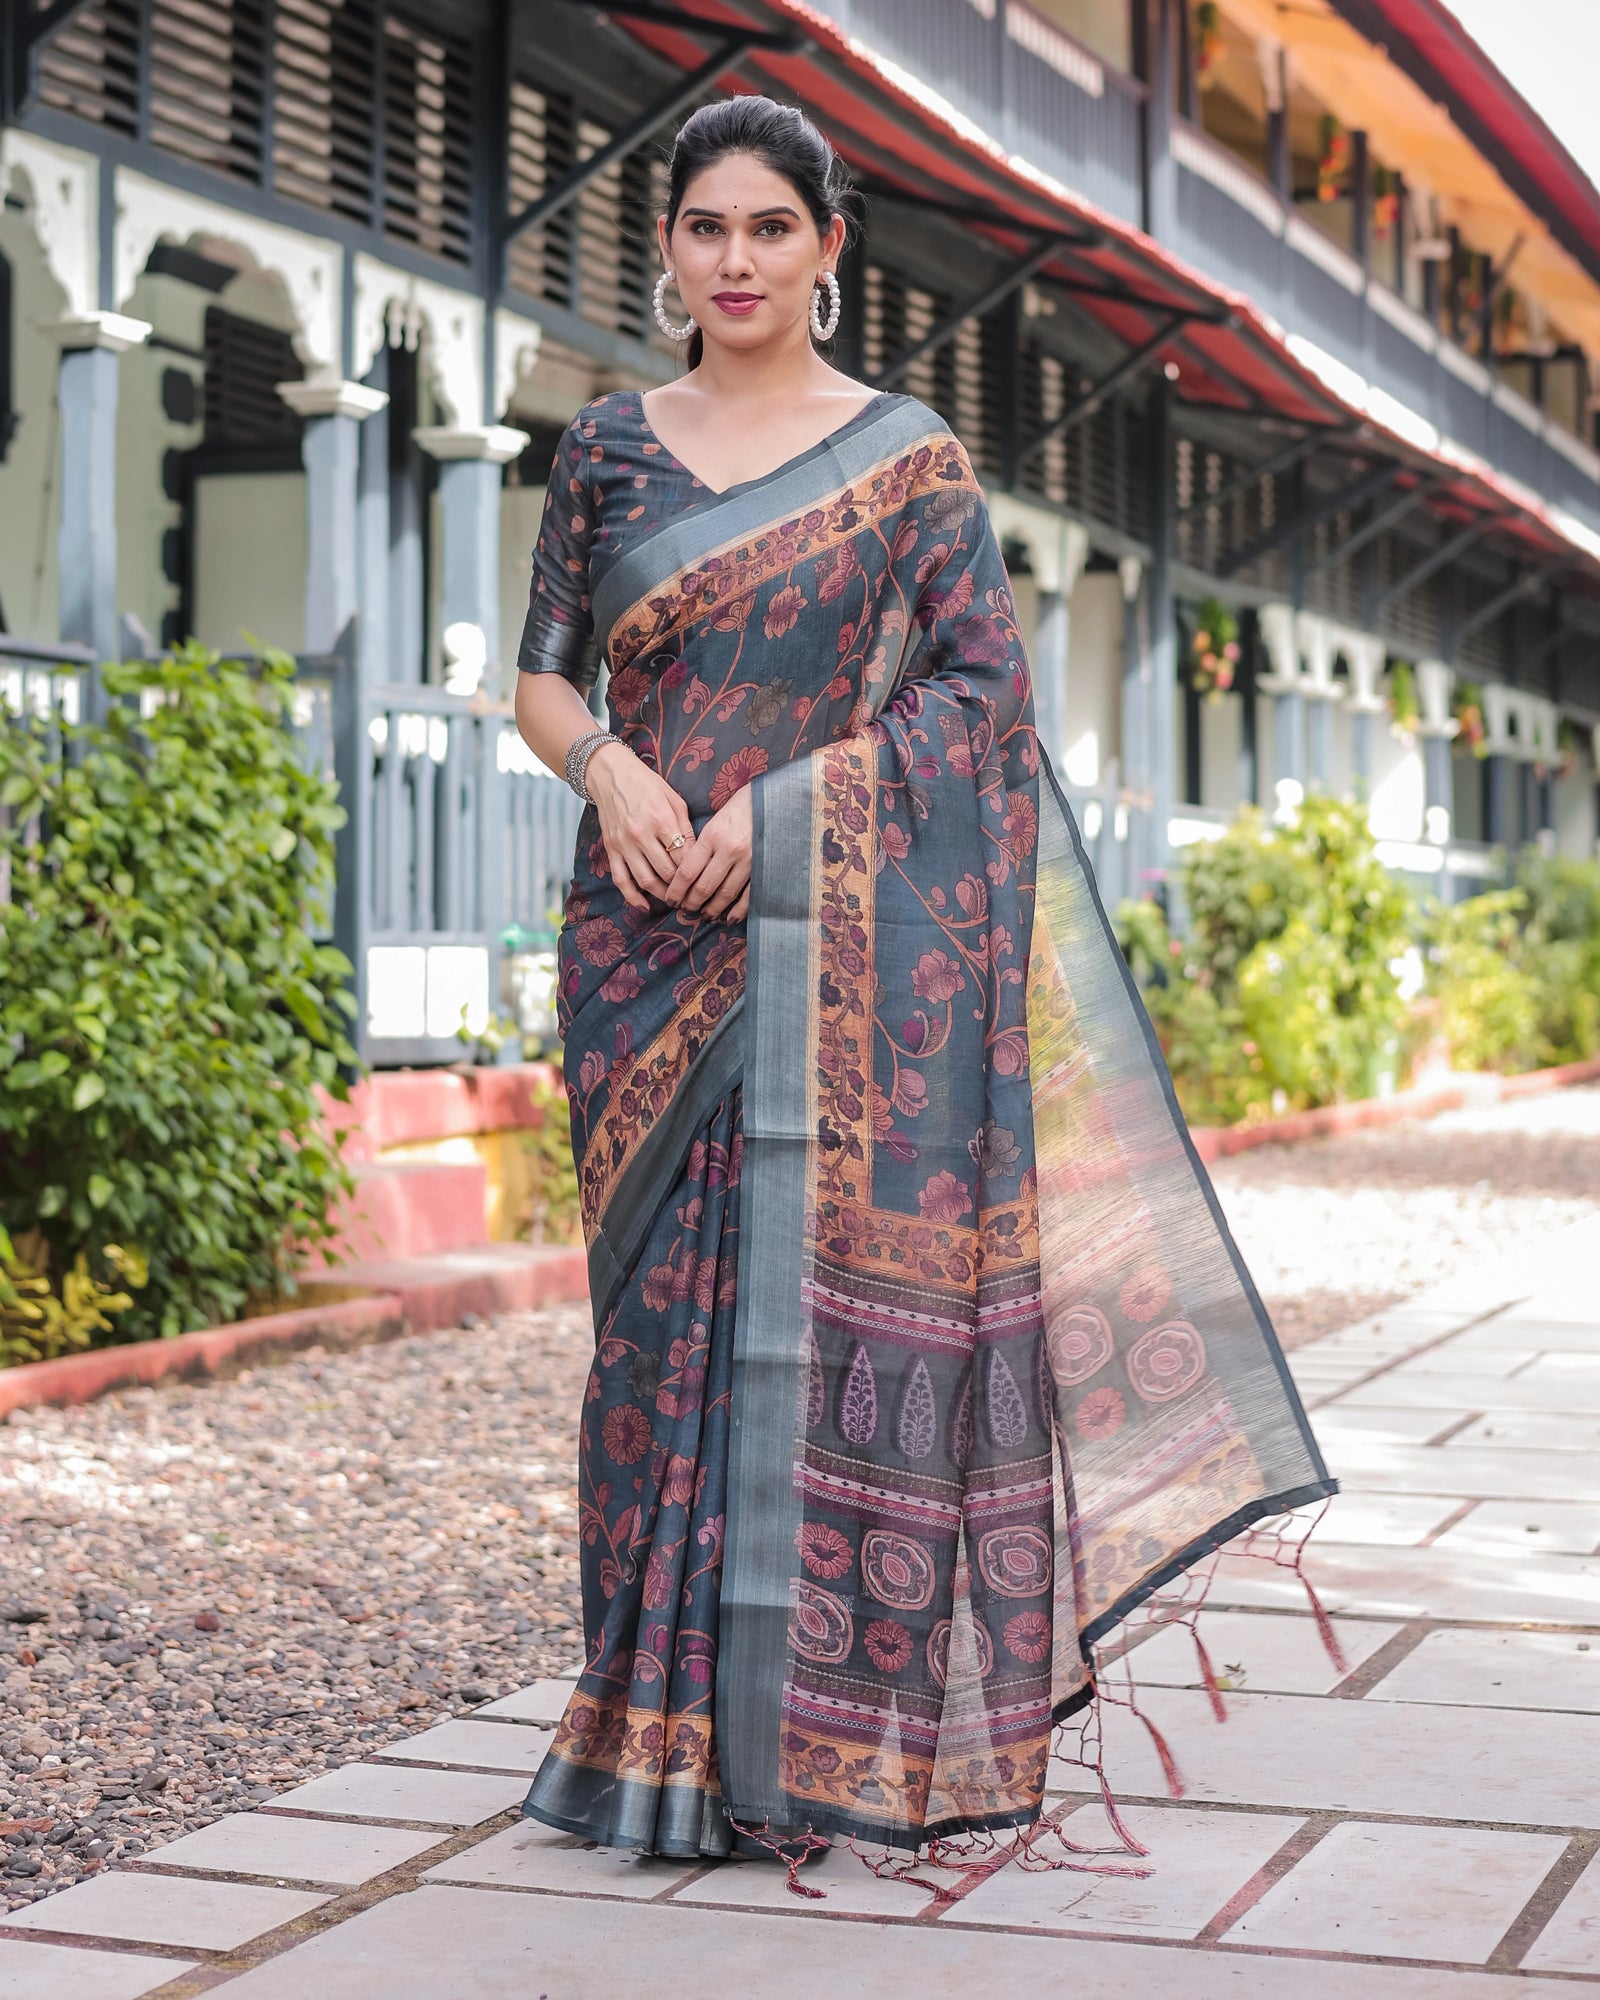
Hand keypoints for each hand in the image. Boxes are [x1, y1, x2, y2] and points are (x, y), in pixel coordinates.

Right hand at [585, 741, 694, 912]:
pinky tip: (644, 906)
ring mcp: (624, 844)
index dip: (696, 872)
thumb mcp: (674, 799)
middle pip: (666, 872)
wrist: (611, 775)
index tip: (704, 880)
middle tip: (694, 896)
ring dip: (662, 895)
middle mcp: (641, 834)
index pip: (683, 856)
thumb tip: (697, 855)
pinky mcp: (611, 849)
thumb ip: (686, 828)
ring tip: (675, 901)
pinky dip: (632, 897)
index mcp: (661, 819)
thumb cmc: (647, 784)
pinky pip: (621, 879)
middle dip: (682, 888)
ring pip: (646, 881)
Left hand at [668, 783, 751, 921]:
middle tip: (685, 910)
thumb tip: (686, 873)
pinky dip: (738, 910)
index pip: (687, 871)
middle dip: (692, 903)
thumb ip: (701, 845)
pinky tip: (729, 918)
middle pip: (704, 886)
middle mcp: (729, 849)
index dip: (676, 891)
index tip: (670, 900)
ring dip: (712, 908)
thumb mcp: (714, 821)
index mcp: (712, 836)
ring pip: (725, 894)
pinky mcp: (763, 867)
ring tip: (705, 915)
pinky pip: (749, 895)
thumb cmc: (739, 808)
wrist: (772, 800)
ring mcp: (748, 860)